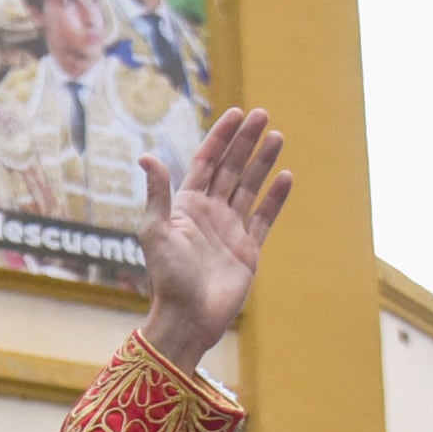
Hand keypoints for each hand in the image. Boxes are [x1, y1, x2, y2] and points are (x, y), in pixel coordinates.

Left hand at [133, 107, 292, 367]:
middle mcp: (209, 214)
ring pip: (250, 187)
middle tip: (263, 114)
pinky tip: (286, 176)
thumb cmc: (167, 278)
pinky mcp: (248, 249)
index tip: (236, 113)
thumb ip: (157, 193)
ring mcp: (230, 230)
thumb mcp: (156, 232)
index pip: (206, 162)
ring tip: (277, 136)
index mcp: (186, 206)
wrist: (188, 318)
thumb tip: (146, 156)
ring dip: (263, 161)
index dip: (220, 137)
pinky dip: (276, 197)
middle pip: (231, 168)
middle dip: (245, 141)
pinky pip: (265, 217)